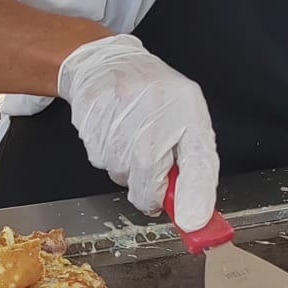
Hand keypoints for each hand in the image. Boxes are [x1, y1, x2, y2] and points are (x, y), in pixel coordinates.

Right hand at [58, 35, 220, 229]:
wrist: (109, 63)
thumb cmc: (157, 95)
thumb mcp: (191, 125)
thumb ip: (197, 171)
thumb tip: (194, 217)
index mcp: (185, 121)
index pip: (196, 170)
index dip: (194, 201)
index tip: (192, 223)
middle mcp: (151, 126)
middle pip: (146, 193)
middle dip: (150, 185)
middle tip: (154, 155)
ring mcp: (117, 130)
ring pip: (122, 178)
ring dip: (128, 165)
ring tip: (134, 130)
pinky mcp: (91, 130)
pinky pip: (101, 163)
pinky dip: (109, 152)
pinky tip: (116, 126)